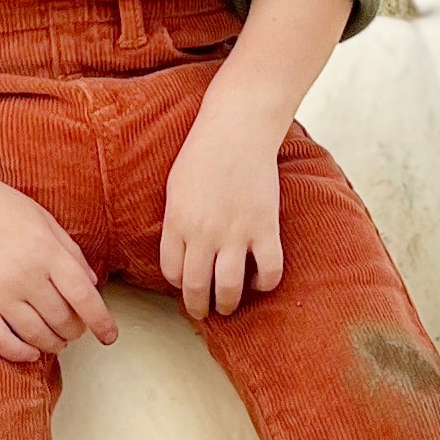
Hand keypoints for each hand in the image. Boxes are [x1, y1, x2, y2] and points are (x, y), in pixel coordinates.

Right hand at [0, 172, 119, 363]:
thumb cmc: (1, 207)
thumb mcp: (44, 219)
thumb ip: (70, 252)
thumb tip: (92, 285)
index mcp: (46, 251)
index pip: (84, 297)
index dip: (101, 321)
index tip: (109, 336)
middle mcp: (25, 275)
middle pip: (62, 319)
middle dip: (76, 331)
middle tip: (77, 330)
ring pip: (36, 334)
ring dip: (53, 344)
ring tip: (58, 342)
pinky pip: (1, 341)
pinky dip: (20, 353)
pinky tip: (31, 353)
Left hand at [160, 102, 284, 320]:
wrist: (237, 128)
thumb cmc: (203, 151)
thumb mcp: (175, 186)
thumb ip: (176, 220)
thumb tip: (178, 248)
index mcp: (177, 222)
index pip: (171, 271)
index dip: (177, 283)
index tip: (184, 284)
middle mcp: (203, 234)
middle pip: (195, 287)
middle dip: (197, 306)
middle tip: (203, 310)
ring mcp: (235, 233)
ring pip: (228, 288)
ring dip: (227, 304)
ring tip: (229, 306)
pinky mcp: (265, 228)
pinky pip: (268, 271)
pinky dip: (265, 283)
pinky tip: (261, 281)